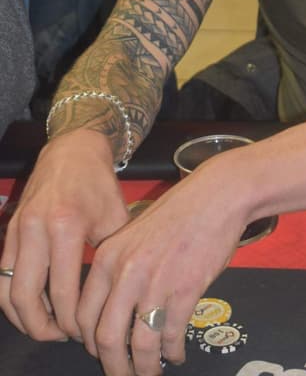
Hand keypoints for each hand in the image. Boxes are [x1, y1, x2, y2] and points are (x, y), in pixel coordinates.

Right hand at [0, 129, 128, 341]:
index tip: (84, 332)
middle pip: (27, 299)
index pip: (62, 293)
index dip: (71, 321)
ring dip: (23, 318)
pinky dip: (14, 297)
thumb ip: (109, 259)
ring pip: (7, 291)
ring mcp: (17, 231)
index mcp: (65, 228)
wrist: (74, 149)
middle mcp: (35, 231)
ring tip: (47, 327)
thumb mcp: (115, 219)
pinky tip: (34, 305)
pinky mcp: (8, 231)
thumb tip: (112, 301)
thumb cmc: (99, 185)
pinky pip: (2, 276)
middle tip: (63, 336)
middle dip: (43, 327)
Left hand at [76, 152, 249, 375]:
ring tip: (151, 374)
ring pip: (139, 345)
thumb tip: (113, 312)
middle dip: (114, 367)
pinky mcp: (185, 290)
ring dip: (144, 369)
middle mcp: (126, 273)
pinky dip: (173, 352)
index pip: (84, 316)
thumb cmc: (180, 212)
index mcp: (108, 257)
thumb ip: (119, 269)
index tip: (102, 353)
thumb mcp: (135, 234)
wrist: (217, 196)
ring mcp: (155, 283)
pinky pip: (171, 335)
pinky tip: (176, 354)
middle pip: (107, 339)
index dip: (91, 344)